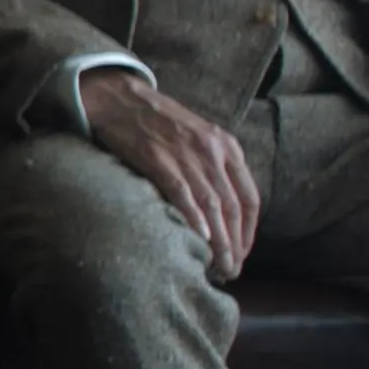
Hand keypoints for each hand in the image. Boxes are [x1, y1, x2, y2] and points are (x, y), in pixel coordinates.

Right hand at [80, 68, 260, 280]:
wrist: (120, 97)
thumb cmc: (157, 120)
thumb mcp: (199, 136)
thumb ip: (215, 165)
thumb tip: (222, 207)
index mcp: (227, 146)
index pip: (249, 197)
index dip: (249, 231)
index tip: (243, 253)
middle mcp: (213, 151)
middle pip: (233, 207)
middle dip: (236, 244)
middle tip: (232, 271)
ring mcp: (187, 155)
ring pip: (213, 207)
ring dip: (219, 242)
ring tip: (219, 267)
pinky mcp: (160, 159)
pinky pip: (184, 195)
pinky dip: (194, 219)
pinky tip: (200, 240)